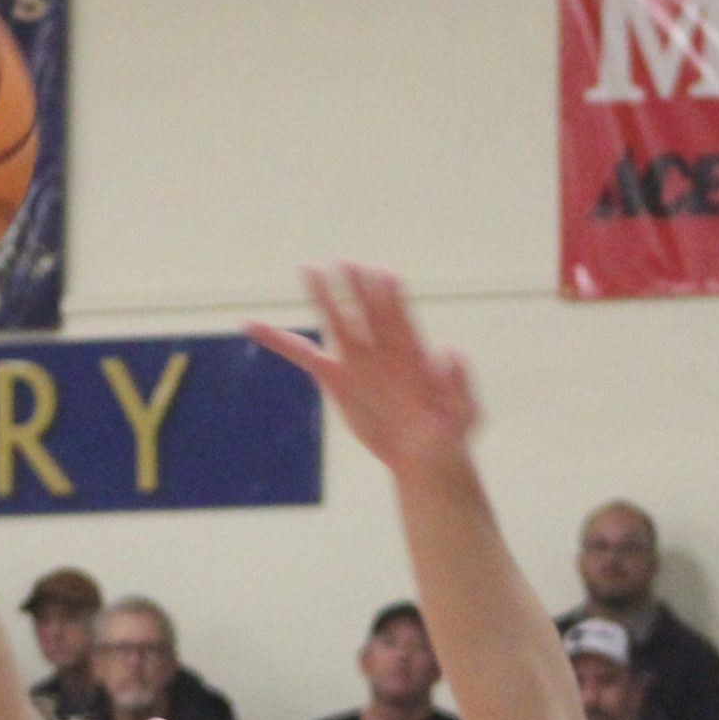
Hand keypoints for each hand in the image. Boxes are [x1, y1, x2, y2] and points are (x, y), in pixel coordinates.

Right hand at [251, 265, 480, 475]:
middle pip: (366, 311)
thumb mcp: (465, 412)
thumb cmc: (451, 434)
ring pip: (336, 323)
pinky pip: (303, 355)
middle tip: (341, 261)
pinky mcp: (335, 380)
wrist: (424, 457)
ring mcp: (357, 362)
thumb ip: (459, 384)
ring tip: (307, 268)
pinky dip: (279, 340)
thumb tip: (450, 352)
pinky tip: (253, 325)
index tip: (381, 274)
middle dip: (354, 287)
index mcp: (414, 352)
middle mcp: (383, 349)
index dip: (392, 296)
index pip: (400, 316)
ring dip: (322, 297)